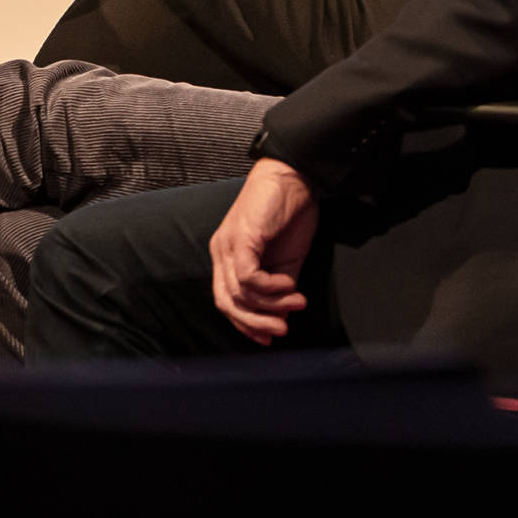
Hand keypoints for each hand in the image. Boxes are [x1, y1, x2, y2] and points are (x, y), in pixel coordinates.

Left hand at [207, 158, 320, 344]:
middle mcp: (221, 252)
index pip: (226, 300)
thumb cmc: (289, 215)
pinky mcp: (241, 237)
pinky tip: (289, 284)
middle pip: (225, 302)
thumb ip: (279, 288)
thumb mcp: (286, 261)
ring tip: (296, 303)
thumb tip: (281, 315)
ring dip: (271, 305)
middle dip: (254, 323)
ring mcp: (227, 244)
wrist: (294, 177)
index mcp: (228, 258)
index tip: (269, 339)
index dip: (245, 324)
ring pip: (238, 293)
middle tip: (282, 331)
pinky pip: (248, 276)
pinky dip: (270, 287)